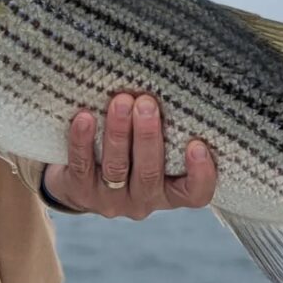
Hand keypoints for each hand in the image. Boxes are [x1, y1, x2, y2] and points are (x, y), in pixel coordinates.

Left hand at [41, 93, 216, 218]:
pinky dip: (83, 141)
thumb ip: (168, 127)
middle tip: (147, 104)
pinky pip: (82, 166)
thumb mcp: (156, 146)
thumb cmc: (132, 150)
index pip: (196, 193)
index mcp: (170, 191)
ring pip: (116, 169)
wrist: (82, 178)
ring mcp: (111, 200)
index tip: (197, 144)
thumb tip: (173, 81)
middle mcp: (144, 200)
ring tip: (120, 101)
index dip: (201, 174)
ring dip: (118, 133)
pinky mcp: (81, 192)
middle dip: (148, 137)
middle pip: (150, 174)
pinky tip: (85, 117)